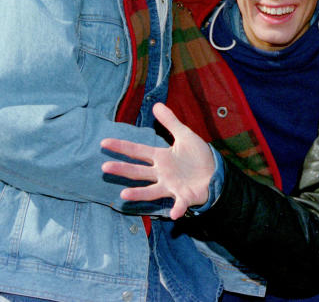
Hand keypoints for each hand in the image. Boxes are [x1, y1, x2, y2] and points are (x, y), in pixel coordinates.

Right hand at [101, 103, 213, 219]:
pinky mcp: (185, 197)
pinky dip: (177, 209)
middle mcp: (162, 173)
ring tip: (123, 195)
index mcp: (161, 157)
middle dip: (122, 169)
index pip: (138, 151)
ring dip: (138, 193)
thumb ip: (170, 122)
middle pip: (138, 171)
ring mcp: (172, 186)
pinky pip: (179, 203)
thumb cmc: (197, 156)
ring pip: (151, 191)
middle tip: (105, 167)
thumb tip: (156, 105)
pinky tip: (174, 214)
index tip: (104, 142)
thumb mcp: (184, 135)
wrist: (215, 173)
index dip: (121, 146)